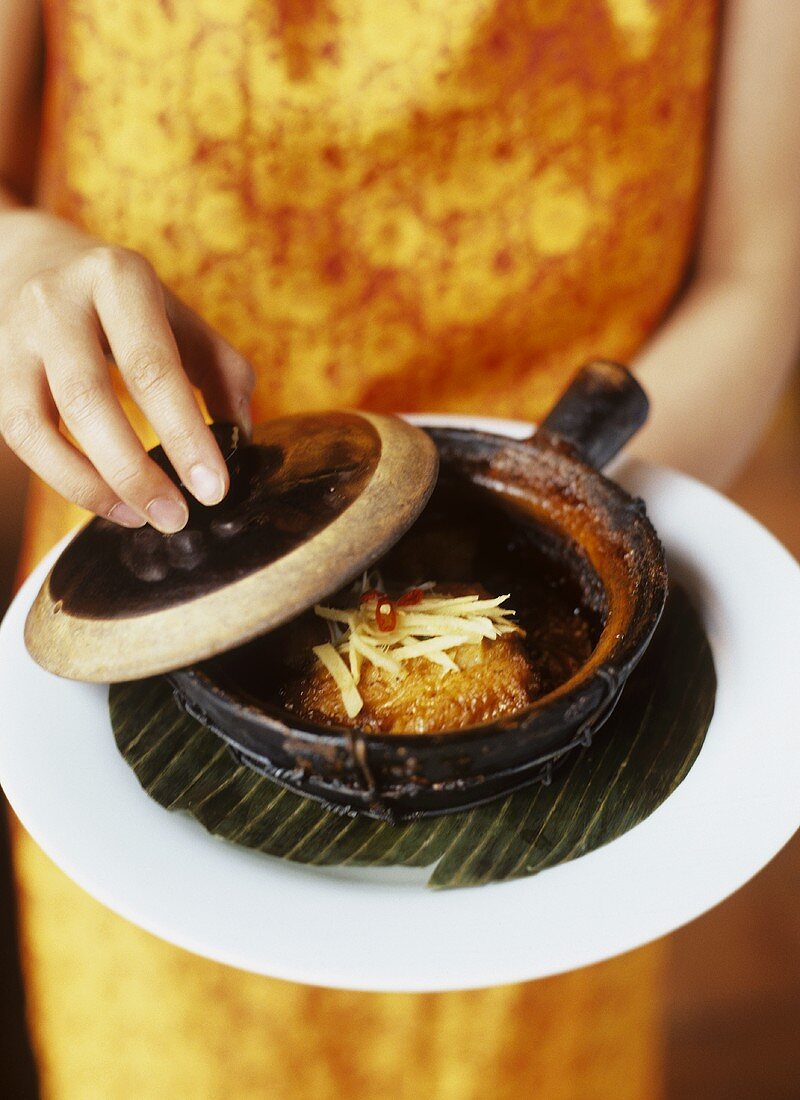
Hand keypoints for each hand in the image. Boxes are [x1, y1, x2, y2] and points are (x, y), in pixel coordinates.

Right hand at [0, 211, 254, 531]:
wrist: (25, 258)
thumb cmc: (119, 299)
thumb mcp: (176, 312)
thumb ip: (219, 368)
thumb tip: (240, 435)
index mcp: (118, 279)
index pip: (153, 367)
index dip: (185, 434)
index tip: (213, 487)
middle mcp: (56, 303)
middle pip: (89, 399)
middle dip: (135, 471)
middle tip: (177, 517)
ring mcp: (13, 338)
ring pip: (39, 425)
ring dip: (93, 485)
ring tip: (142, 518)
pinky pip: (21, 438)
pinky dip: (65, 480)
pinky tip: (108, 503)